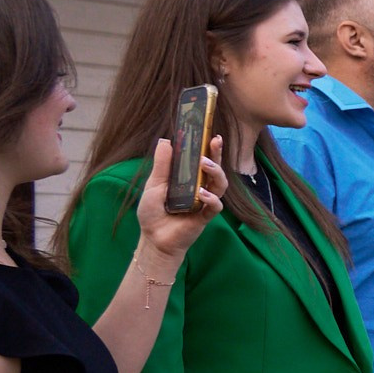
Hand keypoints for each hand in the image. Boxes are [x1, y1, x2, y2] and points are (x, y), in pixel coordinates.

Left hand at [135, 135, 224, 259]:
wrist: (153, 238)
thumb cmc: (153, 212)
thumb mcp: (154, 184)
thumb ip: (162, 165)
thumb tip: (166, 140)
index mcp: (189, 179)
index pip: (202, 160)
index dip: (208, 148)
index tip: (211, 134)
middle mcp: (200, 188)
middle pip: (216, 169)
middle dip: (217, 154)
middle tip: (214, 141)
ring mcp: (205, 202)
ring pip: (220, 184)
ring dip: (216, 172)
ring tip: (205, 164)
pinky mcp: (205, 216)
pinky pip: (216, 206)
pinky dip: (211, 198)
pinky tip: (202, 194)